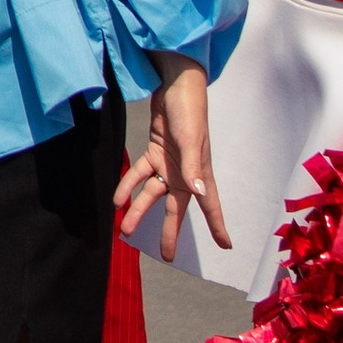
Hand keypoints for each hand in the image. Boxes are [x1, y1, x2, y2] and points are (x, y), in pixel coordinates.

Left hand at [114, 57, 227, 257]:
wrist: (175, 86)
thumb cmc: (190, 112)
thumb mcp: (191, 140)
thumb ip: (193, 168)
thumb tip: (198, 193)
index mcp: (199, 173)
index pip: (210, 205)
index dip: (218, 226)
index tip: (226, 246)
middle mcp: (185, 173)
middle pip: (176, 209)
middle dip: (170, 232)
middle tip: (167, 256)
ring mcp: (168, 164)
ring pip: (151, 194)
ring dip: (138, 211)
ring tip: (123, 230)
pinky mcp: (154, 152)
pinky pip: (139, 174)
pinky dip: (127, 185)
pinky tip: (117, 199)